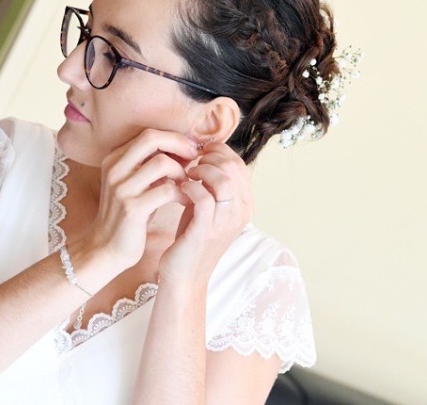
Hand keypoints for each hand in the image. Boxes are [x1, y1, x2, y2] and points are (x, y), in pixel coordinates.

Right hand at [84, 129, 198, 270]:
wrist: (105, 248)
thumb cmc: (127, 217)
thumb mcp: (135, 185)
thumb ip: (151, 167)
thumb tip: (184, 149)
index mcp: (114, 160)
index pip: (147, 135)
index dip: (173, 138)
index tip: (189, 150)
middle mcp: (114, 170)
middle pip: (151, 139)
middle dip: (179, 145)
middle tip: (194, 158)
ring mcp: (121, 189)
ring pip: (161, 163)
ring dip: (181, 172)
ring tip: (187, 185)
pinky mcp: (132, 208)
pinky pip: (166, 190)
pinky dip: (182, 193)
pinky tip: (186, 201)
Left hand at [158, 142, 251, 286]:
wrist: (184, 274)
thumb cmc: (191, 236)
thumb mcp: (207, 206)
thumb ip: (211, 184)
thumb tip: (203, 154)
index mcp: (244, 205)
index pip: (240, 165)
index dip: (220, 152)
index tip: (200, 151)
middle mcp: (240, 213)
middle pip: (234, 168)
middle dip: (210, 157)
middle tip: (193, 161)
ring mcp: (224, 223)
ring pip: (224, 181)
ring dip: (202, 170)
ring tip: (188, 174)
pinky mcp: (205, 231)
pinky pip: (204, 198)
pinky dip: (191, 187)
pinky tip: (181, 188)